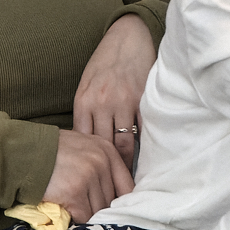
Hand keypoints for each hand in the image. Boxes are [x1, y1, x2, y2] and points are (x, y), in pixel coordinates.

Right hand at [42, 129, 133, 222]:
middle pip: (111, 200)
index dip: (119, 201)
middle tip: (83, 206)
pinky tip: (66, 209)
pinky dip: (76, 218)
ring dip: (86, 213)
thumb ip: (100, 163)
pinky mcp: (75, 192)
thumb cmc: (49, 151)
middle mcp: (102, 161)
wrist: (22, 152)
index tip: (111, 208)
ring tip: (73, 206)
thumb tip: (114, 193)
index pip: (127, 185)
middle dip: (98, 207)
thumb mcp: (82, 147)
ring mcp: (89, 176)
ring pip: (98, 210)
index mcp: (107, 150)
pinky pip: (84, 216)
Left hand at [74, 13, 155, 169]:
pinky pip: (142, 132)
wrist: (127, 38)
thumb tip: (85, 145)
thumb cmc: (104, 65)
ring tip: (128, 182)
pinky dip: (144, 148)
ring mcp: (123, 102)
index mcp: (83, 102)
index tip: (92, 179)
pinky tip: (146, 162)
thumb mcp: (85, 86)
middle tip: (111, 190)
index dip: (88, 162)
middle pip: (103, 148)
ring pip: (124, 144)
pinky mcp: (143, 101)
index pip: (83, 142)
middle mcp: (101, 104)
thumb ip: (85, 113)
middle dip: (107, 170)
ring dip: (126, 164)